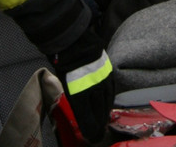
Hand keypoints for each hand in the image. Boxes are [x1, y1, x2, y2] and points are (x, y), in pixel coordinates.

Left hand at [55, 27, 113, 143]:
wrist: (75, 40)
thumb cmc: (64, 62)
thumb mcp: (63, 83)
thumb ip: (73, 98)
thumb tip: (79, 110)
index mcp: (79, 93)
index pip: (87, 117)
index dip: (90, 129)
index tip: (91, 137)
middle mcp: (93, 88)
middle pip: (99, 112)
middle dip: (99, 125)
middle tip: (98, 134)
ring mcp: (102, 79)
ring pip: (107, 102)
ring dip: (106, 113)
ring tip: (104, 121)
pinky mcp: (108, 71)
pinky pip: (112, 90)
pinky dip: (110, 99)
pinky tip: (108, 104)